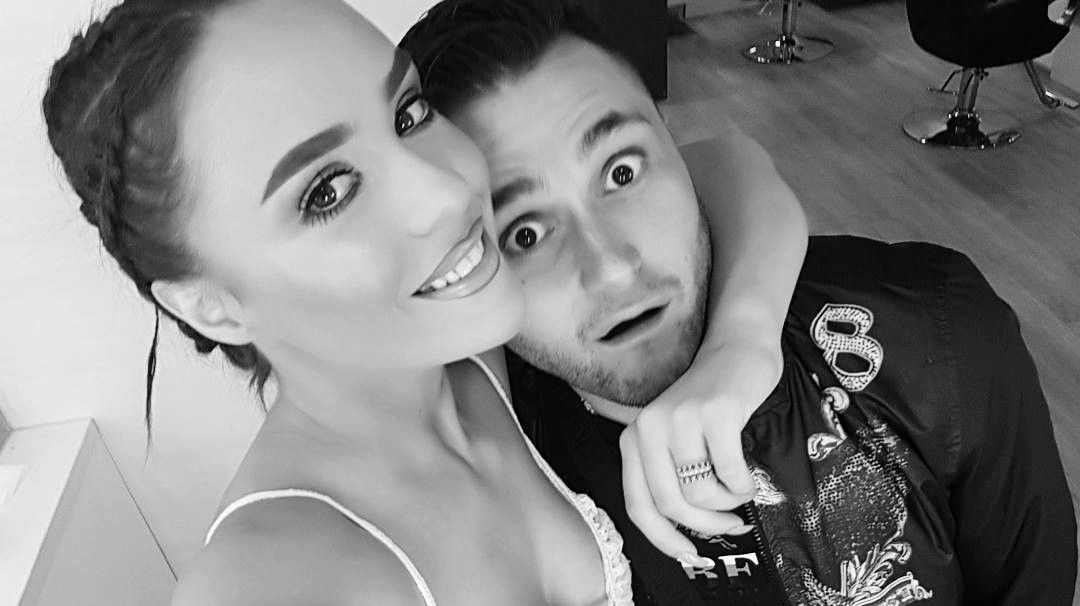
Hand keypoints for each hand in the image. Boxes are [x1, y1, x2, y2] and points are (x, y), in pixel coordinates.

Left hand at [619, 339, 782, 562]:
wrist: (736, 348)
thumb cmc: (710, 403)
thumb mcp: (676, 439)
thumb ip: (670, 477)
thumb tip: (684, 536)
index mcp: (635, 438)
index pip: (638, 505)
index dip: (663, 539)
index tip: (690, 554)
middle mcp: (650, 428)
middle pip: (670, 504)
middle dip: (706, 526)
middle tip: (731, 525)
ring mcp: (681, 419)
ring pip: (701, 494)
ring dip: (729, 503)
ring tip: (739, 489)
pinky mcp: (715, 413)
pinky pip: (730, 474)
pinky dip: (744, 485)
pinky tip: (748, 475)